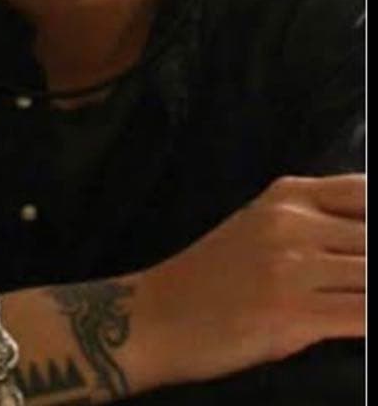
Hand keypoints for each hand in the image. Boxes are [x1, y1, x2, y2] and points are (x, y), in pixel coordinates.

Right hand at [144, 174, 364, 382]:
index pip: (364, 191)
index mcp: (288, 195)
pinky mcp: (293, 314)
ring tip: (368, 295)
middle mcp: (293, 222)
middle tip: (369, 275)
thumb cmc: (213, 276)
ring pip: (373, 275)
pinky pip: (362, 315)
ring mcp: (292, 268)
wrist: (159, 315)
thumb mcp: (261, 226)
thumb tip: (364, 239)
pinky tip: (370, 323)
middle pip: (374, 235)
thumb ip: (316, 224)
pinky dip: (374, 319)